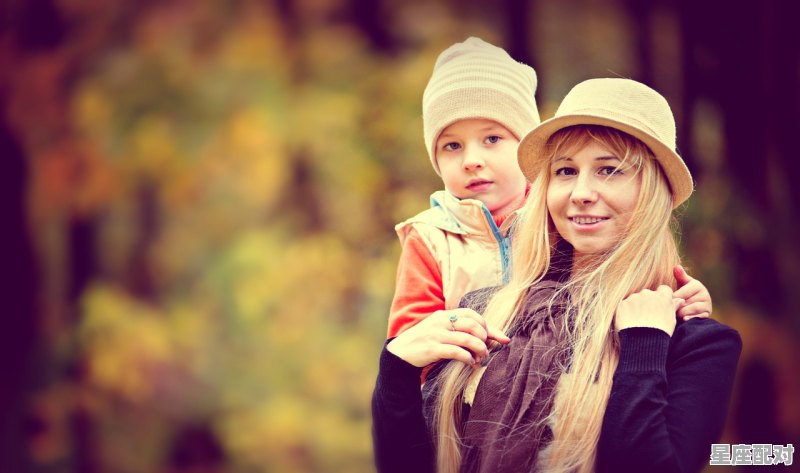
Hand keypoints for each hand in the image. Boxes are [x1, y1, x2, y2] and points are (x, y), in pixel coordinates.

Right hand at [386, 309, 510, 367]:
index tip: (495, 336)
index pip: (470, 313)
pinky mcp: (432, 349)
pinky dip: (468, 358)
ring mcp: (436, 335)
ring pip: (467, 339)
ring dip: (480, 350)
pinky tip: (471, 363)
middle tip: (487, 349)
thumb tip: (486, 335)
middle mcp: (440, 322)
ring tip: (482, 357)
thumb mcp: (439, 329)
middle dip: (485, 337)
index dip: (485, 324)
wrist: (400, 352)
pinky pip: (457, 352)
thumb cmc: (425, 341)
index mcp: (443, 315)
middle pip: (472, 325)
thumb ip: (457, 329)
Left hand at [615, 285, 682, 335]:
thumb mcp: (671, 319)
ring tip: (638, 321)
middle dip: (648, 302)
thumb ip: (674, 306)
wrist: (644, 341)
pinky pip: (625, 305)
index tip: (660, 306)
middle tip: (648, 316)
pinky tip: (630, 321)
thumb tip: (680, 300)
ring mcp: (634, 298)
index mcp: (662, 296)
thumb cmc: (661, 331)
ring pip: (635, 299)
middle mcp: (648, 293)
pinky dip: (627, 311)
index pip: (663, 290)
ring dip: (636, 306)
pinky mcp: (623, 304)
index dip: (662, 298)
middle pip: (648, 294)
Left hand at [673, 265, 711, 319]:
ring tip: (675, 314)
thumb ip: (679, 276)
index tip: (665, 301)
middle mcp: (705, 294)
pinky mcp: (707, 315)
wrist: (693, 306)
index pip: (681, 293)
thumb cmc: (684, 293)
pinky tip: (684, 319)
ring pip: (690, 309)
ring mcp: (707, 305)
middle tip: (668, 309)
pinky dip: (690, 318)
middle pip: (684, 302)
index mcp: (697, 285)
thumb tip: (676, 267)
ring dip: (681, 313)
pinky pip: (698, 317)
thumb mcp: (682, 284)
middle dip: (675, 306)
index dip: (672, 298)